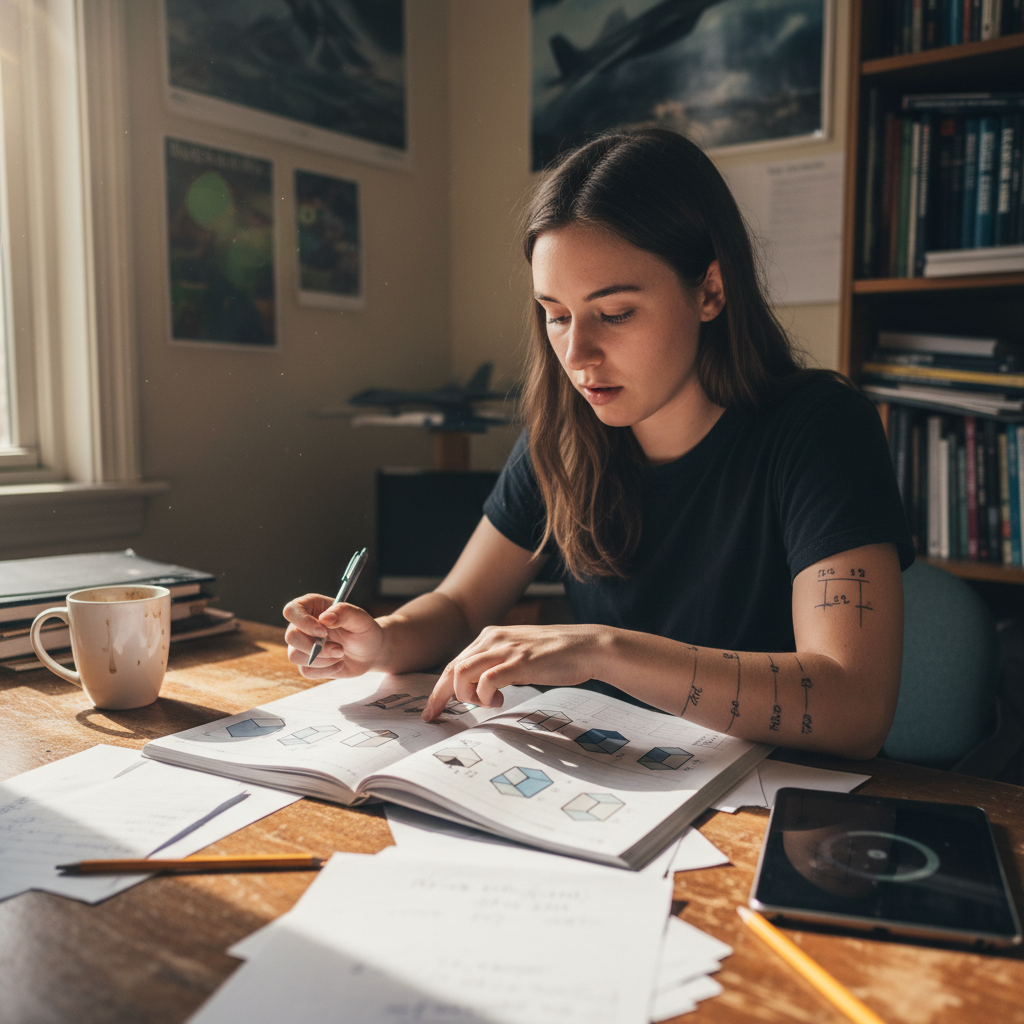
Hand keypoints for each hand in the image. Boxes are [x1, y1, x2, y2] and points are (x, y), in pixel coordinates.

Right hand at [283, 593, 386, 678]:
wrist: (370, 652)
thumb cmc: (364, 630)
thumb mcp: (360, 618)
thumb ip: (344, 612)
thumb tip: (324, 618)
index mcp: (312, 606)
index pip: (292, 611)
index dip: (304, 622)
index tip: (324, 632)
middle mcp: (302, 625)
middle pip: (291, 636)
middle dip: (315, 647)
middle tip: (340, 649)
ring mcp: (302, 645)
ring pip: (295, 656)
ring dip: (322, 659)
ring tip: (341, 654)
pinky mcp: (306, 663)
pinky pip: (306, 671)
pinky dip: (325, 670)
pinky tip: (339, 663)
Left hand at [421, 624, 605, 720]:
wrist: (586, 647)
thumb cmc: (555, 655)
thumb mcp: (518, 655)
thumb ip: (498, 665)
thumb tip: (481, 687)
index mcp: (490, 636)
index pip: (454, 663)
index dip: (440, 688)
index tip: (433, 709)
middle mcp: (492, 639)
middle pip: (451, 669)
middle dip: (440, 696)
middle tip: (434, 717)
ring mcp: (505, 649)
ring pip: (462, 673)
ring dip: (466, 695)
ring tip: (486, 704)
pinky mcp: (519, 662)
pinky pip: (487, 680)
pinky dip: (486, 695)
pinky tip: (499, 701)